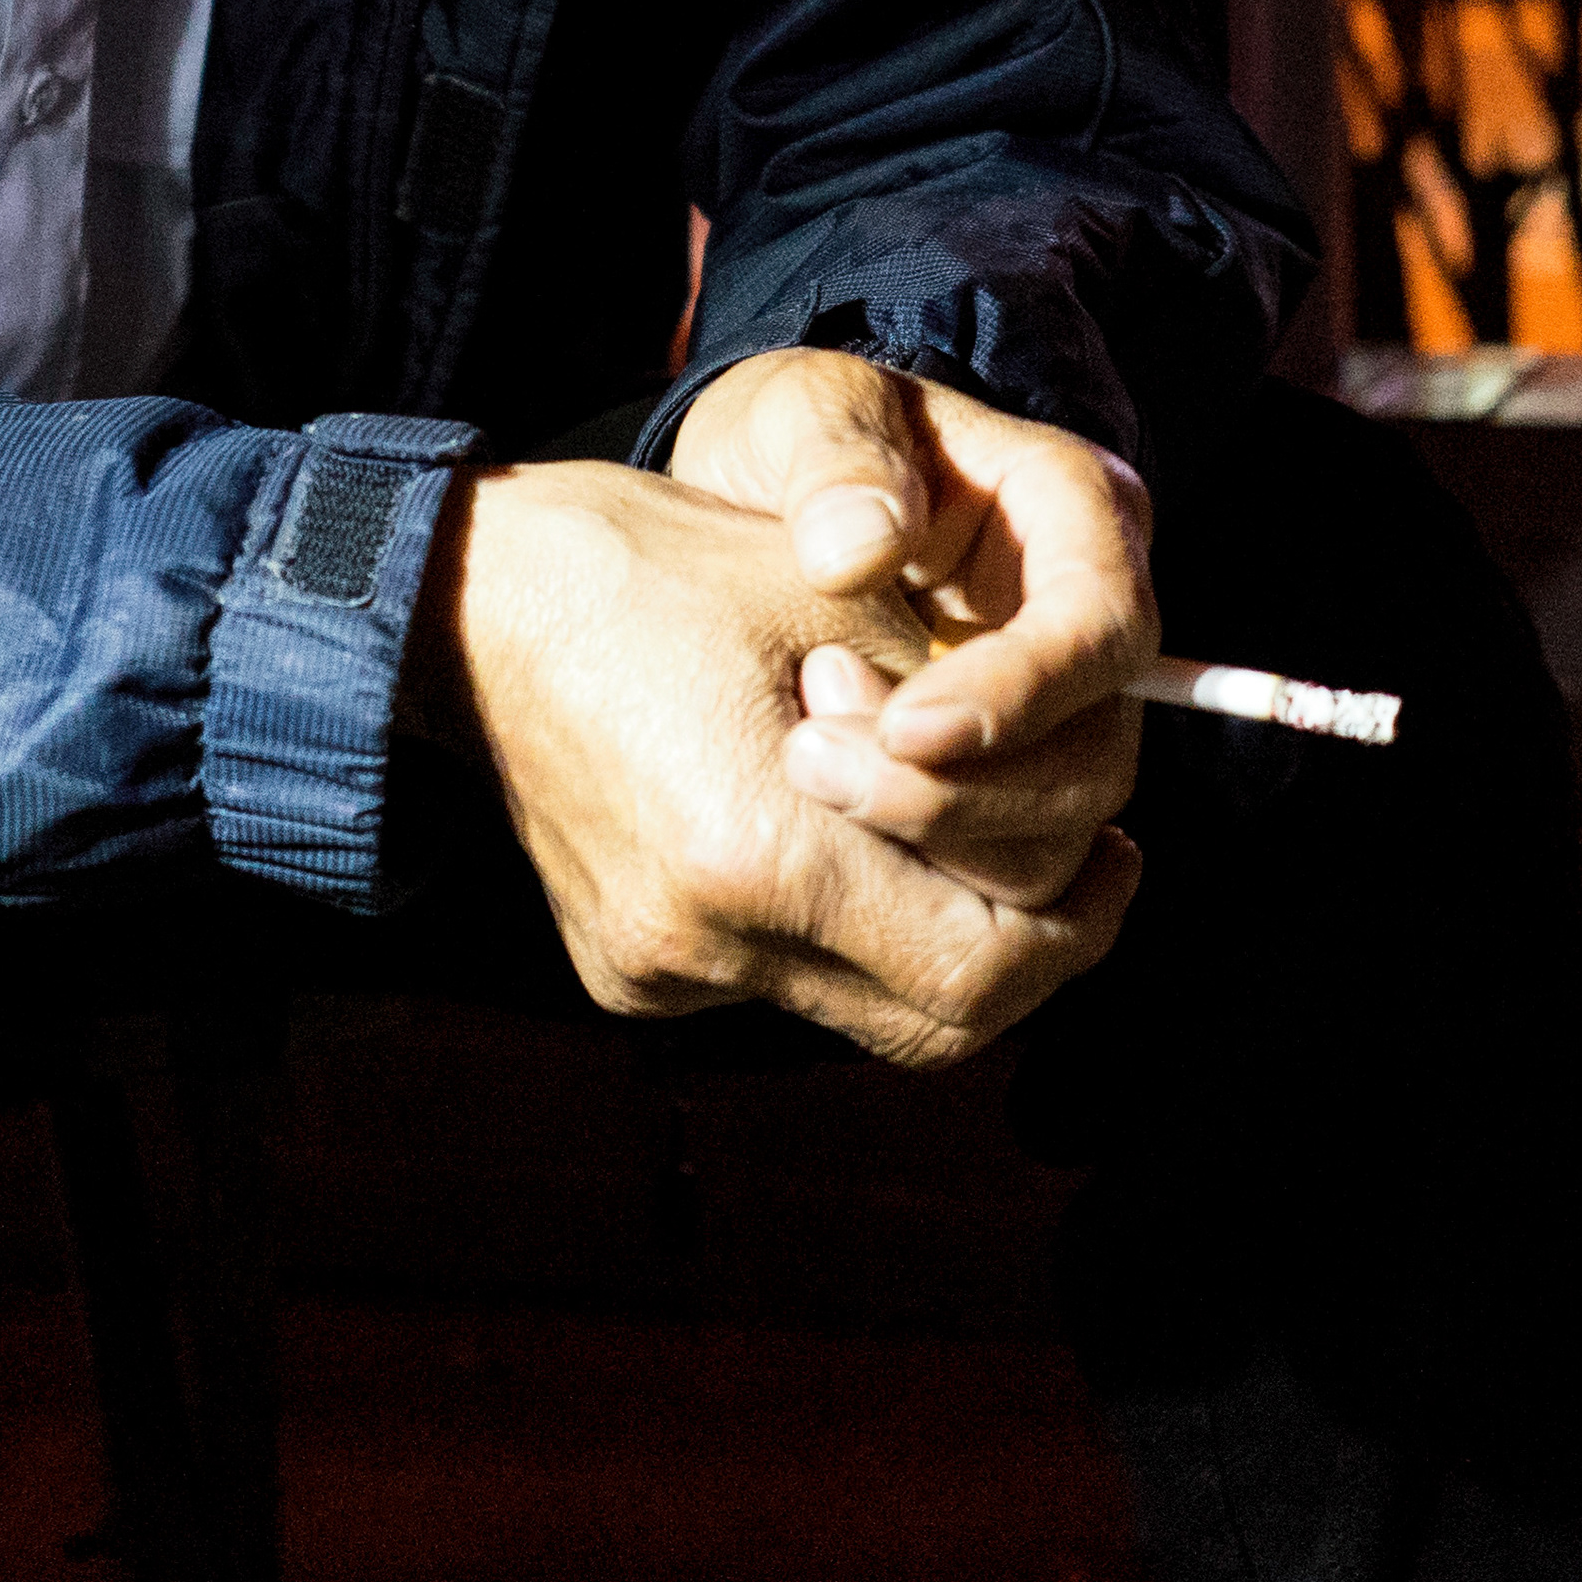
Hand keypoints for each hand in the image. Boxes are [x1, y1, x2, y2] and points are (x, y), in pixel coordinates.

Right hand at [418, 460, 1139, 1069]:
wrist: (461, 601)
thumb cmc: (654, 561)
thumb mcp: (835, 600)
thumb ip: (965, 714)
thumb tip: (1089, 791)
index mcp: (754, 853)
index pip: (981, 967)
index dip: (1078, 924)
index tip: (1121, 851)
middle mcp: (702, 946)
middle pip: (937, 1020)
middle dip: (1028, 944)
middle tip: (1084, 862)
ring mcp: (656, 973)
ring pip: (864, 1007)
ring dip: (933, 933)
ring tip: (968, 830)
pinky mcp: (627, 970)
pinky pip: (781, 978)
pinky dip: (838, 920)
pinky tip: (835, 822)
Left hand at [668, 348, 1156, 910]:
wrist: (770, 492)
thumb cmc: (807, 432)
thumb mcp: (807, 407)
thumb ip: (833, 458)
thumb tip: (861, 550)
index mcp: (1076, 511)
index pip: (1102, 625)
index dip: (1022, 694)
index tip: (905, 728)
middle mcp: (1086, 621)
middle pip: (1095, 755)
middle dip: (968, 790)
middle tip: (820, 764)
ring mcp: (1048, 709)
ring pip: (1055, 831)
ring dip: (937, 836)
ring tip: (808, 773)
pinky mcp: (995, 777)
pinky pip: (995, 862)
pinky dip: (920, 872)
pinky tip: (829, 852)